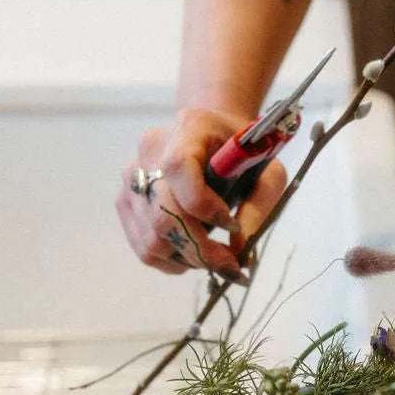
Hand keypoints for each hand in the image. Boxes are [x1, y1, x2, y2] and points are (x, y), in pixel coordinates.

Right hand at [116, 108, 286, 277]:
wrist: (212, 130)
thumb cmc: (242, 151)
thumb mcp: (268, 170)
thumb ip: (258, 207)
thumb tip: (238, 250)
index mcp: (189, 129)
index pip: (179, 168)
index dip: (205, 207)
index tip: (232, 224)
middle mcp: (150, 150)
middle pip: (163, 213)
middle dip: (200, 248)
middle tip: (229, 264)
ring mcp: (132, 176)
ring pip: (151, 236)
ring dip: (185, 258)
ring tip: (213, 258)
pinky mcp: (126, 199)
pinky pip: (142, 243)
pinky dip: (169, 259)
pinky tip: (192, 254)